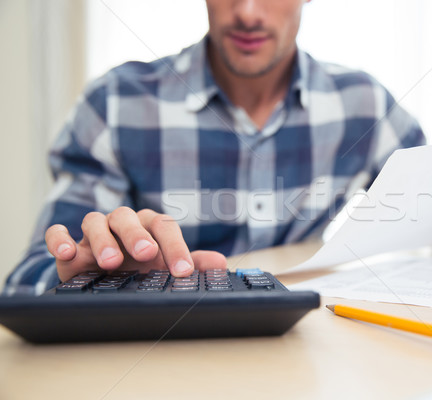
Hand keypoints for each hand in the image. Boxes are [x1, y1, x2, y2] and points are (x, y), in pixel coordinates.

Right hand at [45, 207, 226, 281]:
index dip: (175, 248)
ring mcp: (95, 232)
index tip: (183, 272)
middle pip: (128, 218)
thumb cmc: (141, 268)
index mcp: (149, 226)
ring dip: (103, 239)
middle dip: (137, 235)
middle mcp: (121, 224)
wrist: (106, 279)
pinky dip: (60, 240)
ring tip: (110, 262)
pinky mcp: (70, 244)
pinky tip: (68, 254)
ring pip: (95, 221)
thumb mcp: (166, 267)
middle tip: (147, 255)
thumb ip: (192, 263)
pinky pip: (58, 233)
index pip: (164, 227)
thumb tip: (221, 264)